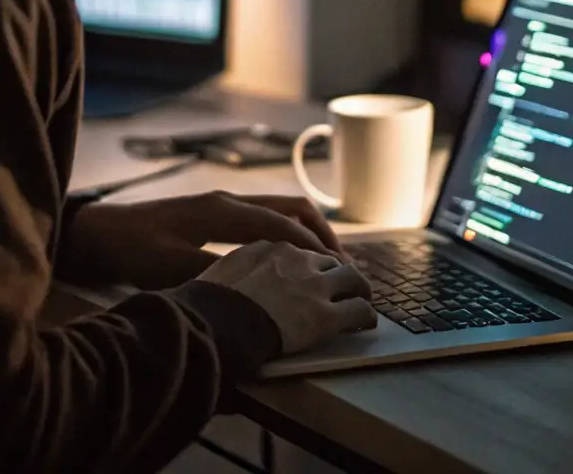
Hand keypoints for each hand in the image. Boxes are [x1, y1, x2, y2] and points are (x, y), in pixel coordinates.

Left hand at [60, 191, 347, 288]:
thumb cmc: (131, 249)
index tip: (337, 271)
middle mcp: (228, 200)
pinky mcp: (216, 214)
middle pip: (292, 208)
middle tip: (343, 267)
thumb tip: (256, 286)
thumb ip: (213, 274)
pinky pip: (265, 217)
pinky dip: (289, 233)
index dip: (313, 248)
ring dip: (309, 232)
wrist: (99, 233)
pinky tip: (291, 258)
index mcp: (221, 210)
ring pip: (281, 210)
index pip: (282, 225)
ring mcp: (223, 204)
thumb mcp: (170, 267)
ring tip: (327, 263)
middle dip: (323, 235)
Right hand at [198, 241, 376, 353]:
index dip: (307, 266)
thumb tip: (227, 281)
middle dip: (336, 274)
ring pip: (353, 278)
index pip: (299, 251)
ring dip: (358, 290)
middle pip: (328, 260)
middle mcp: (295, 259)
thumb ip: (232, 271)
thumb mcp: (215, 274)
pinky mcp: (326, 315)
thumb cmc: (206, 306)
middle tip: (341, 289)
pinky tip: (365, 324)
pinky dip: (366, 316)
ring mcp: (313, 285)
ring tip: (361, 302)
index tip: (309, 278)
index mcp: (268, 248)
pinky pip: (360, 310)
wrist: (215, 324)